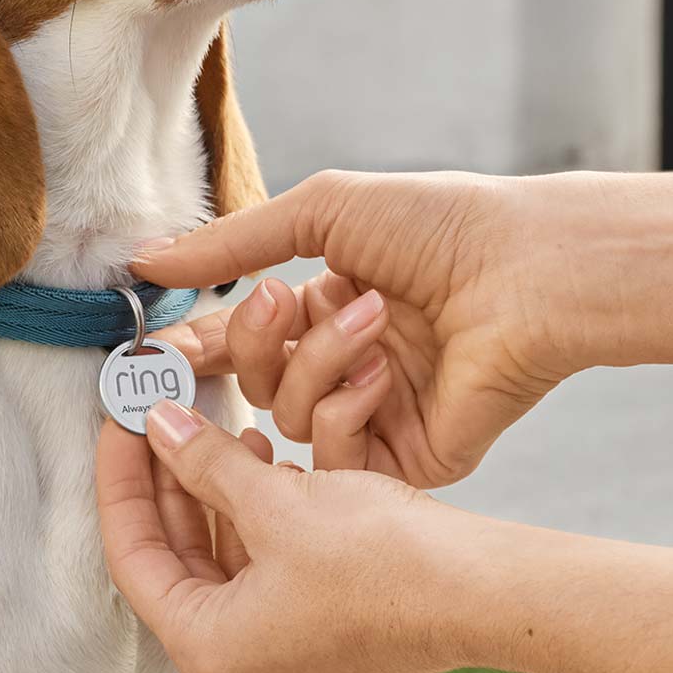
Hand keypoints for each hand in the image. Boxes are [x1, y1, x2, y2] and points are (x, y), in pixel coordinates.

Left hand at [96, 401, 672, 672]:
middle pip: (176, 560)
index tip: (116, 420)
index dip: (121, 478)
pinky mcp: (320, 645)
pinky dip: (258, 523)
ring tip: (222, 430)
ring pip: (222, 564)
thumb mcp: (276, 500)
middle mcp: (236, 671)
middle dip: (171, 481)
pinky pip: (264, 576)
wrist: (485, 597)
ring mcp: (282, 663)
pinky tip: (270, 464)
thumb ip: (204, 463)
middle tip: (158, 414)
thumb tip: (155, 425)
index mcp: (208, 649)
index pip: (132, 553)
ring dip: (217, 496)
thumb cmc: (382, 559)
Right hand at [139, 170, 584, 486]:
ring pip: (289, 419)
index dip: (199, 345)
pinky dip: (349, 409)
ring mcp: (378, 414)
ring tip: (374, 318)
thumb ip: (230, 245)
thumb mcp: (320, 213)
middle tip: (281, 303)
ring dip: (320, 362)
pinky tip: (387, 371)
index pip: (242, 339)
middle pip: (255, 383)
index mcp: (329, 306)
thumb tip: (146, 260)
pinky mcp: (407, 459)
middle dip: (256, 344)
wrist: (526, 269)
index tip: (153, 349)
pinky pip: (336, 456)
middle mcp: (349, 364)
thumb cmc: (438, 226)